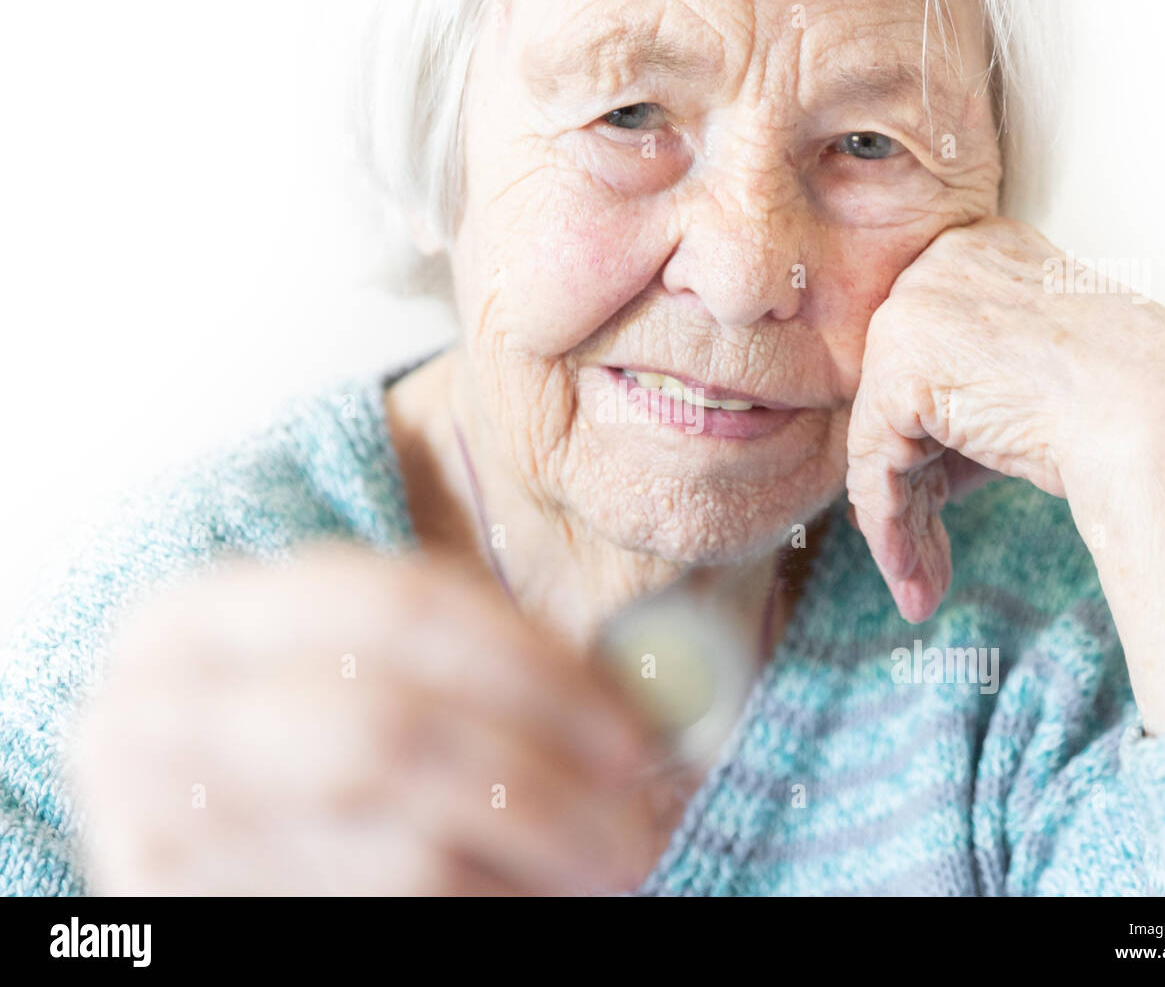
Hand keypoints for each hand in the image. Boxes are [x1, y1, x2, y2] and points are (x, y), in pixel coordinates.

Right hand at [67, 544, 661, 894]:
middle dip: (541, 774)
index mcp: (196, 617)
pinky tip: (535, 897)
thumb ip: (466, 668)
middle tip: (639, 812)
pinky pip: (387, 913)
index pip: (395, 607)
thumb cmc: (293, 759)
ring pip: (405, 847)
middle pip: (395, 728)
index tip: (631, 725)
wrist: (197, 873)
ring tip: (616, 863)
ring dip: (539, 855)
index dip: (533, 664)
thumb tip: (650, 686)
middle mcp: (152, 715)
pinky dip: (490, 904)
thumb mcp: (346, 681)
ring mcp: (160, 831)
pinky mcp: (188, 918)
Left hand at [845, 216, 1164, 730]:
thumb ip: (966, 404)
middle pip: (900, 399)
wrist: (1160, 419)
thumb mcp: (1033, 388)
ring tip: (920, 582)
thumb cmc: (1127, 407)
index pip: (927, 359)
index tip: (938, 503)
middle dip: (912, 489)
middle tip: (921, 558)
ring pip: (882, 437)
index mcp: (979, 253)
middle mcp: (936, 268)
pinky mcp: (897, 368)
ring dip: (901, 522)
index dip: (930, 444)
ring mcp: (911, 313)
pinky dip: (889, 525)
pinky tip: (913, 574)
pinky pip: (874, 463)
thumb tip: (907, 471)